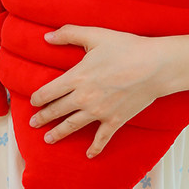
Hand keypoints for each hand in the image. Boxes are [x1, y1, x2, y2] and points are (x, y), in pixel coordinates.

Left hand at [28, 25, 167, 157]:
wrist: (155, 66)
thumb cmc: (126, 48)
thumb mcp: (95, 35)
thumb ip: (69, 34)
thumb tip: (46, 37)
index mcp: (77, 77)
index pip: (48, 92)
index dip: (37, 98)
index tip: (33, 101)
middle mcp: (84, 98)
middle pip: (57, 110)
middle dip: (43, 118)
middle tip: (33, 123)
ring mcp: (99, 112)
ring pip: (72, 126)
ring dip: (58, 133)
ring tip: (48, 139)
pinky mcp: (115, 120)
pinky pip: (101, 138)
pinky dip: (95, 148)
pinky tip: (89, 154)